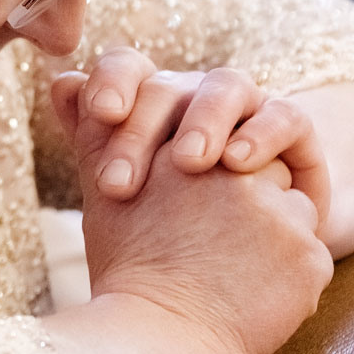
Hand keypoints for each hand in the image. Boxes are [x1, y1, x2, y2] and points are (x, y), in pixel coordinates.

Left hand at [58, 49, 330, 226]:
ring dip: (205, 119)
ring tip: (188, 161)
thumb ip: (91, 138)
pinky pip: (285, 116)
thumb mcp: (122, 195)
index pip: (127, 68)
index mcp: (146, 104)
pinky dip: (263, 133)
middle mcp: (194, 99)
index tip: (99, 111)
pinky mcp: (292, 138)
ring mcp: (245, 113)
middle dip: (144, 127)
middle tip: (121, 180)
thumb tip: (62, 84)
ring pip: (228, 87)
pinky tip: (239, 161)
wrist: (222, 285)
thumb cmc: (161, 237)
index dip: (112, 80)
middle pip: (169, 87)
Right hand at [78, 136, 333, 353]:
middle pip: (261, 167)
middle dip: (244, 202)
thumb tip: (66, 80)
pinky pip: (308, 256)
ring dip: (268, 238)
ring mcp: (279, 211)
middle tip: (208, 244)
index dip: (211, 170)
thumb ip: (96, 131)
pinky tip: (252, 297)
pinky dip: (286, 277)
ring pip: (289, 211)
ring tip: (228, 273)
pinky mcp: (309, 255)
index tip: (189, 203)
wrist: (155, 343)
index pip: (225, 136)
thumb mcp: (103, 188)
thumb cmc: (126, 268)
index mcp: (188, 146)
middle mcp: (237, 168)